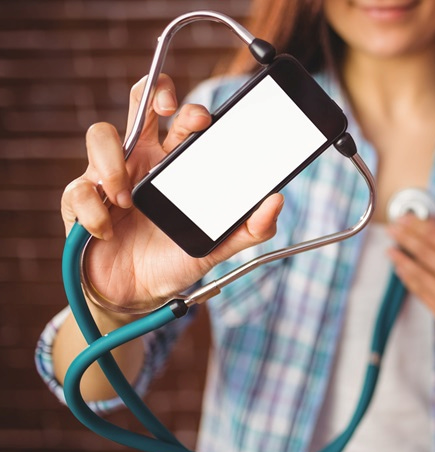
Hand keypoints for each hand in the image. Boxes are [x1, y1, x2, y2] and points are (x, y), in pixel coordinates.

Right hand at [61, 74, 283, 310]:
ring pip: (101, 135)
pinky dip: (93, 211)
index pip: (180, 116)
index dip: (188, 106)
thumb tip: (277, 202)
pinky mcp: (82, 200)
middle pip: (141, 103)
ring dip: (113, 162)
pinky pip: (78, 190)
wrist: (139, 295)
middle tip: (167, 111)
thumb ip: (251, 228)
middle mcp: (143, 160)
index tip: (203, 120)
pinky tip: (108, 230)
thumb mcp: (218, 244)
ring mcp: (109, 176)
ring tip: (126, 200)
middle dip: (152, 94)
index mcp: (175, 162)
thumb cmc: (176, 257)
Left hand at [387, 216, 434, 350]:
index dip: (415, 226)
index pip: (434, 236)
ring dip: (400, 260)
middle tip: (392, 229)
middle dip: (404, 238)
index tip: (404, 218)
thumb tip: (431, 229)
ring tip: (390, 249)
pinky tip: (403, 270)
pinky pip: (420, 293)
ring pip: (416, 274)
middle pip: (422, 252)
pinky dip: (409, 279)